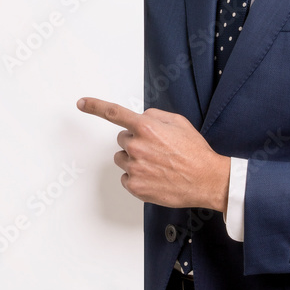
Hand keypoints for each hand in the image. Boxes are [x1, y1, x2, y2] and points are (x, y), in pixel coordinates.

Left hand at [76, 97, 229, 210]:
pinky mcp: (135, 186)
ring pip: (122, 158)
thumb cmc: (195, 152)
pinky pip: (125, 177)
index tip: (82, 103)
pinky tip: (154, 177)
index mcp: (147, 128)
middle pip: (121, 140)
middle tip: (156, 150)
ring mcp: (135, 168)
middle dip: (134, 142)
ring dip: (134, 160)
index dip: (95, 106)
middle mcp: (137, 146)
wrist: (207, 180)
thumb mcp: (179, 122)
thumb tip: (140, 118)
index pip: (113, 113)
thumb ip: (154, 116)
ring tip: (157, 165)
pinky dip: (136, 177)